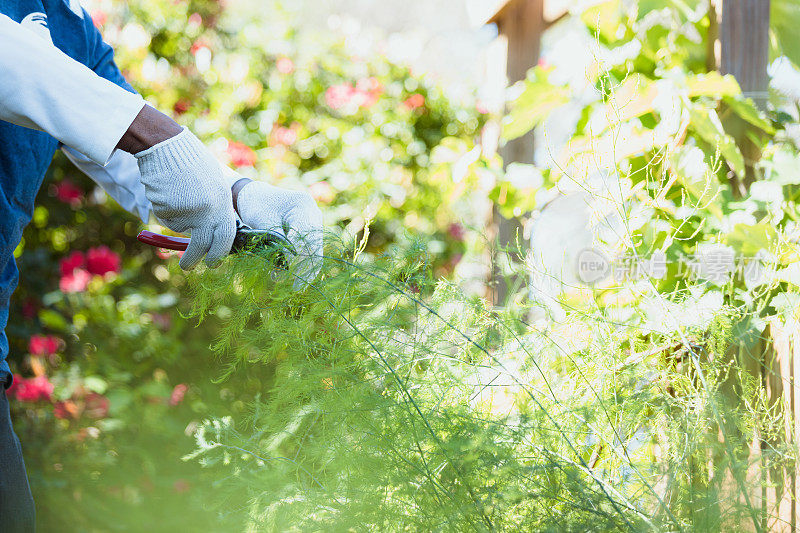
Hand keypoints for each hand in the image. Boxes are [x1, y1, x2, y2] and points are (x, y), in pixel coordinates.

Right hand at [135, 128, 236, 269]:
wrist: (167, 146)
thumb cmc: (193, 163)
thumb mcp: (215, 184)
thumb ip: (217, 207)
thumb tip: (217, 233)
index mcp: (223, 203)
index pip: (226, 237)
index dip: (219, 253)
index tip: (214, 263)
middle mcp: (207, 210)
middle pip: (201, 245)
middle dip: (193, 259)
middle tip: (188, 267)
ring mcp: (186, 210)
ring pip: (181, 229)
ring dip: (178, 220)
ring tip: (178, 195)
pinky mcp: (167, 209)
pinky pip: (166, 219)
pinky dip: (166, 211)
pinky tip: (168, 192)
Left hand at [230, 169, 322, 285]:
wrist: (255, 196)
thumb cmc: (256, 206)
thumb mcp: (263, 223)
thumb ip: (276, 242)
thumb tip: (285, 268)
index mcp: (303, 205)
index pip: (305, 235)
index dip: (298, 256)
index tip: (288, 272)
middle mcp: (314, 213)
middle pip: (315, 244)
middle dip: (305, 266)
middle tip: (296, 286)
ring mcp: (314, 222)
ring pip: (316, 250)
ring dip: (307, 269)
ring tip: (297, 286)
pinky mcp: (310, 232)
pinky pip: (311, 250)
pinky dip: (305, 265)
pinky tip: (298, 279)